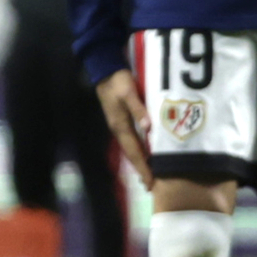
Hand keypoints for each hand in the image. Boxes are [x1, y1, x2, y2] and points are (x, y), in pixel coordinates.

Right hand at [95, 69, 152, 188]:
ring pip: (131, 149)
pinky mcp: (122, 121)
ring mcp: (119, 125)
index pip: (134, 151)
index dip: (143, 167)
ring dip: (140, 162)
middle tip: (151, 186)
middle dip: (141, 170)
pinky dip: (139, 151)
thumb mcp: (129, 92)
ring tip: (149, 175)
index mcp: (120, 125)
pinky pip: (132, 141)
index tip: (150, 183)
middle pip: (132, 154)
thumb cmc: (117, 81)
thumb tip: (149, 128)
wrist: (105, 70)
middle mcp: (119, 129)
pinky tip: (145, 154)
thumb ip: (138, 109)